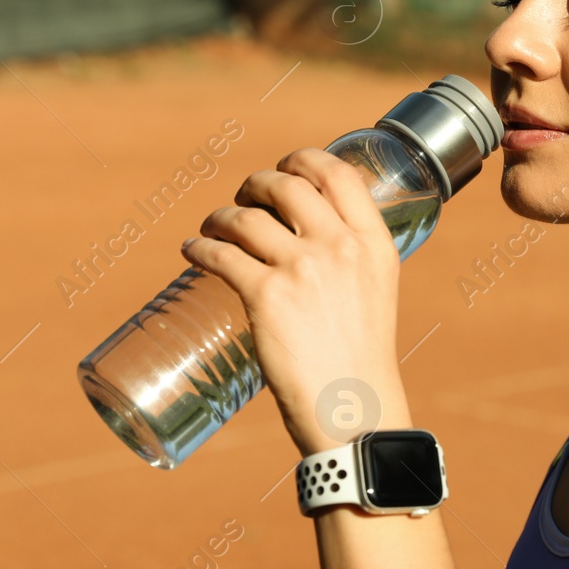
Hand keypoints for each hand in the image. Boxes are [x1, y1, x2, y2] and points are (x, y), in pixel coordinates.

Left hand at [181, 147, 410, 455]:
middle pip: (287, 185)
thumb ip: (351, 259)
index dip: (305, 159)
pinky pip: (220, 254)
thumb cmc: (361, 357)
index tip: (286, 167)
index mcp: (374, 242)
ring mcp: (302, 269)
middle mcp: (340, 246)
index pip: (339, 173)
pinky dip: (199, 247)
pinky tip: (193, 250)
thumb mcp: (375, 291)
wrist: (354, 408)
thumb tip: (310, 237)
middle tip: (245, 200)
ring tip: (213, 227)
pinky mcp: (265, 296)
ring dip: (221, 216)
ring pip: (246, 217)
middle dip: (257, 184)